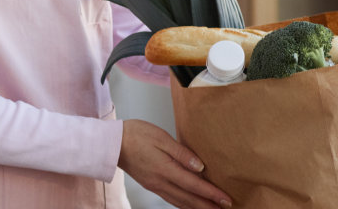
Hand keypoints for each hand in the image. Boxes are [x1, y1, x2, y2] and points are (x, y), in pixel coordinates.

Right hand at [117, 119, 233, 208]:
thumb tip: (200, 167)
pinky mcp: (151, 185)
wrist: (111, 143)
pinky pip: (171, 199)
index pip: (194, 185)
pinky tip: (189, 205)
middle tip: (225, 208)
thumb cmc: (135, 135)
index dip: (211, 193)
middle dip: (208, 205)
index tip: (226, 199)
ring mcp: (154, 185)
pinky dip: (183, 205)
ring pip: (180, 202)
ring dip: (197, 207)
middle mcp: (160, 182)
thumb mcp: (161, 137)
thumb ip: (182, 153)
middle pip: (189, 198)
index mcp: (165, 169)